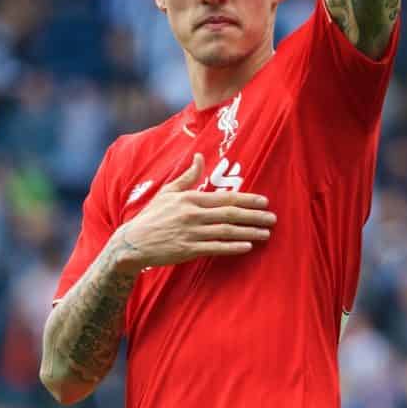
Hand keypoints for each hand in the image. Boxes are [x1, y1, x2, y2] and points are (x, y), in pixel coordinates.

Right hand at [111, 154, 275, 271]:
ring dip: (248, 232)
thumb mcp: (168, 191)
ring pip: (226, 231)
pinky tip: (247, 247)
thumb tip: (200, 157)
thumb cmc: (153, 215)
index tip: (265, 201)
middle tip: (273, 218)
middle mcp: (193, 214)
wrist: (134, 242)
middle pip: (230, 214)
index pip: (225, 197)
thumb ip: (188, 176)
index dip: (247, 199)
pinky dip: (232, 247)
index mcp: (190, 198)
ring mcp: (191, 233)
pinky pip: (215, 248)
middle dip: (254, 216)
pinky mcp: (188, 250)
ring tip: (266, 234)